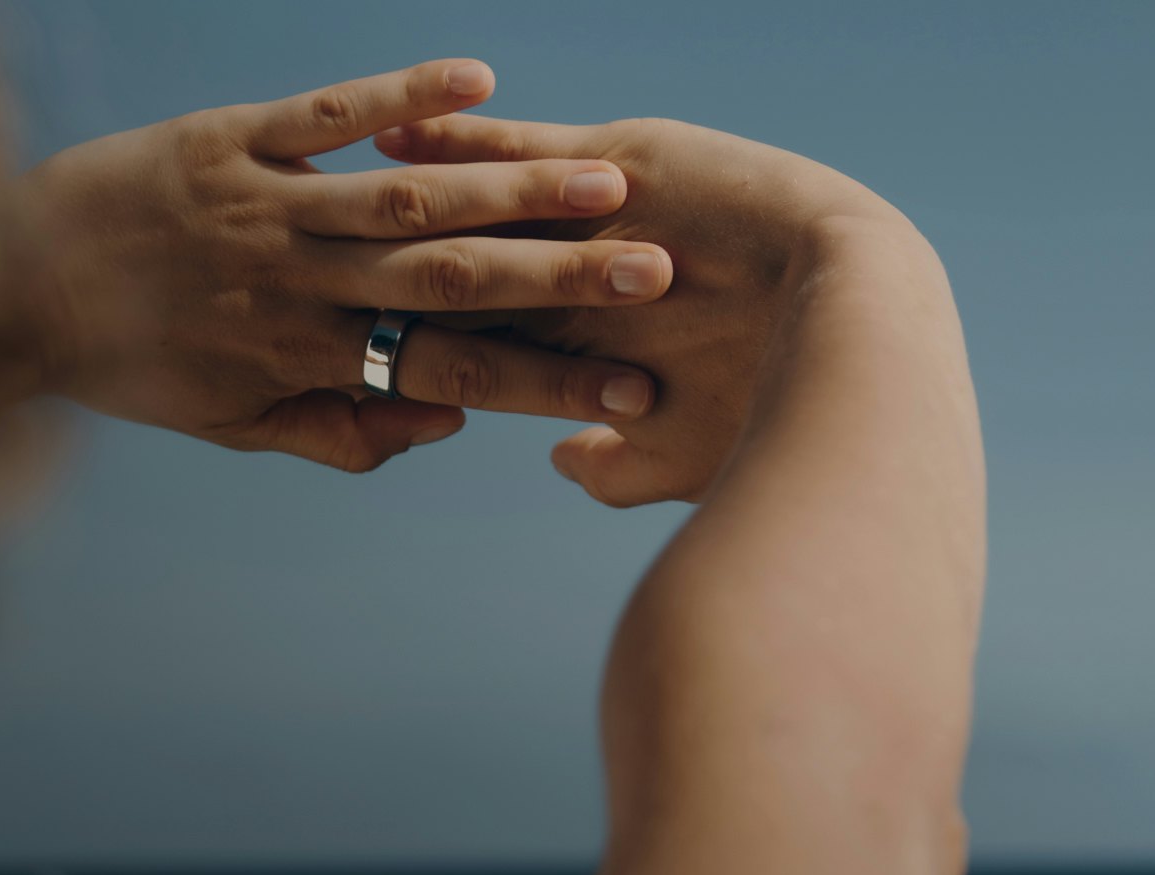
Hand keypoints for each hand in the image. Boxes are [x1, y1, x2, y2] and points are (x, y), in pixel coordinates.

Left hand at [18, 60, 674, 472]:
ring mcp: (266, 205)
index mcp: (307, 358)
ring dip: (509, 187)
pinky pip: (323, 115)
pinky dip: (397, 96)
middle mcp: (299, 283)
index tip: (630, 391)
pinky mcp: (227, 139)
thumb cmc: (137, 365)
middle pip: (447, 280)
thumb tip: (444, 420)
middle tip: (656, 269)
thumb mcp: (237, 425)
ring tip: (604, 178)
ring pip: (405, 198)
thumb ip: (342, 430)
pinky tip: (476, 79)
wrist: (8, 288)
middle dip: (559, 279)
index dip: (542, 385)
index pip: (448, 373)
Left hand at [375, 113, 917, 503]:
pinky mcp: (618, 165)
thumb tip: (560, 459)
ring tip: (332, 183)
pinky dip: (457, 140)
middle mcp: (578, 281)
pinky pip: (520, 148)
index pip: (482, 349)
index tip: (344, 358)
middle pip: (463, 273)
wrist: (854, 337)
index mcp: (587, 353)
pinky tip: (392, 132)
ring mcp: (591, 221)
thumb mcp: (679, 452)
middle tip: (300, 263)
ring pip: (478, 205)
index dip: (416, 348)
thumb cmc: (773, 418)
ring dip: (408, 197)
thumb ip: (617, 462)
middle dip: (391, 270)